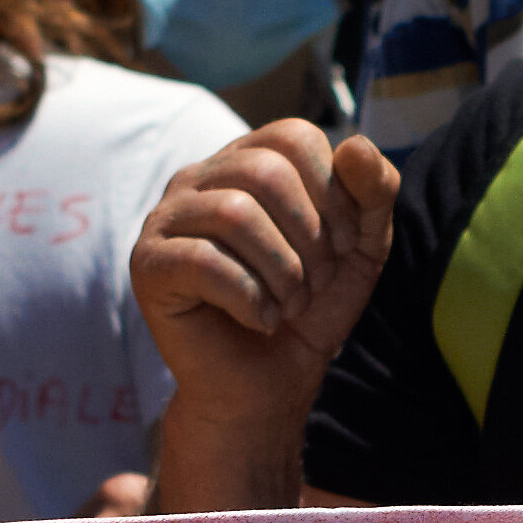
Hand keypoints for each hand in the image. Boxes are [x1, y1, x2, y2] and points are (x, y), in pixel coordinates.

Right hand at [136, 120, 397, 404]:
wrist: (269, 385)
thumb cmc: (309, 310)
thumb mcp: (361, 248)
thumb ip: (374, 192)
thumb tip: (356, 144)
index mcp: (245, 160)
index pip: (293, 137)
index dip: (333, 193)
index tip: (343, 247)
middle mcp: (198, 179)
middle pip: (265, 172)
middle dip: (309, 237)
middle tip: (314, 284)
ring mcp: (165, 219)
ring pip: (234, 213)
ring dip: (282, 272)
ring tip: (290, 304)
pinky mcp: (148, 265)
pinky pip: (204, 262)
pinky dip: (250, 300)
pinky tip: (261, 320)